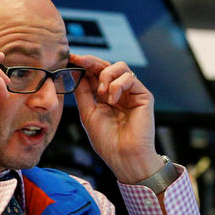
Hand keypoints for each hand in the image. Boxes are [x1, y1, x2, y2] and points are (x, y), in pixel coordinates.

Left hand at [70, 54, 160, 182]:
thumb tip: (75, 71)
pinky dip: (117, 85)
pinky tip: (112, 100)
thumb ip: (83, 91)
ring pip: (120, 66)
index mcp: (105, 97)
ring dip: (106, 76)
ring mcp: (132, 93)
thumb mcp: (87, 113)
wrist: (123, 156)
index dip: (84, 64)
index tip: (71, 58)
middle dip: (92, 62)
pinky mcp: (143, 95)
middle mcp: (119, 93)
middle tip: (79, 61)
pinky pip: (130, 77)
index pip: (95, 74)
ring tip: (102, 94)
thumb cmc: (107, 140)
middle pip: (107, 66)